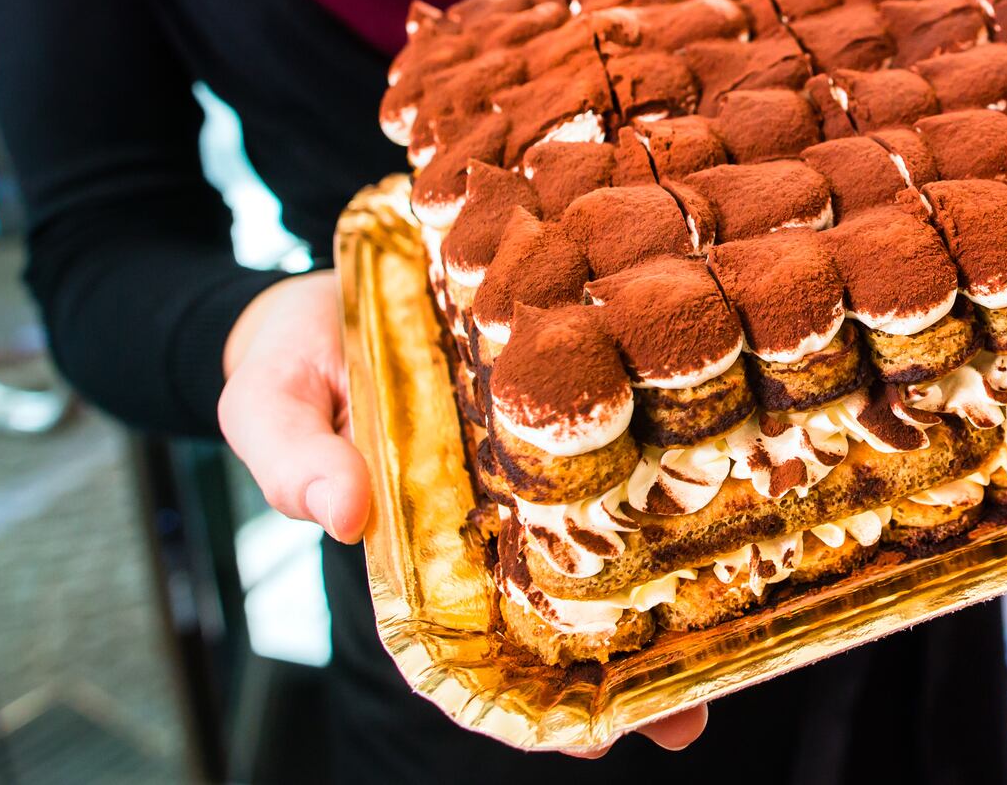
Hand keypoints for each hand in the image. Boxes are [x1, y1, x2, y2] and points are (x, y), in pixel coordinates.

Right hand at [219, 276, 711, 754]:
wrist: (337, 268)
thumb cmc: (295, 355)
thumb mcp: (267, 401)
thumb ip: (290, 458)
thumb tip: (342, 513)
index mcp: (427, 538)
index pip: (479, 644)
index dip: (532, 700)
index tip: (591, 739)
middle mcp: (499, 504)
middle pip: (571, 599)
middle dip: (631, 661)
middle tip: (689, 709)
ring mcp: (544, 444)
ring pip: (616, 521)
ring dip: (675, 570)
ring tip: (739, 623)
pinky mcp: (576, 375)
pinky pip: (626, 416)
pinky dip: (674, 443)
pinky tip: (734, 459)